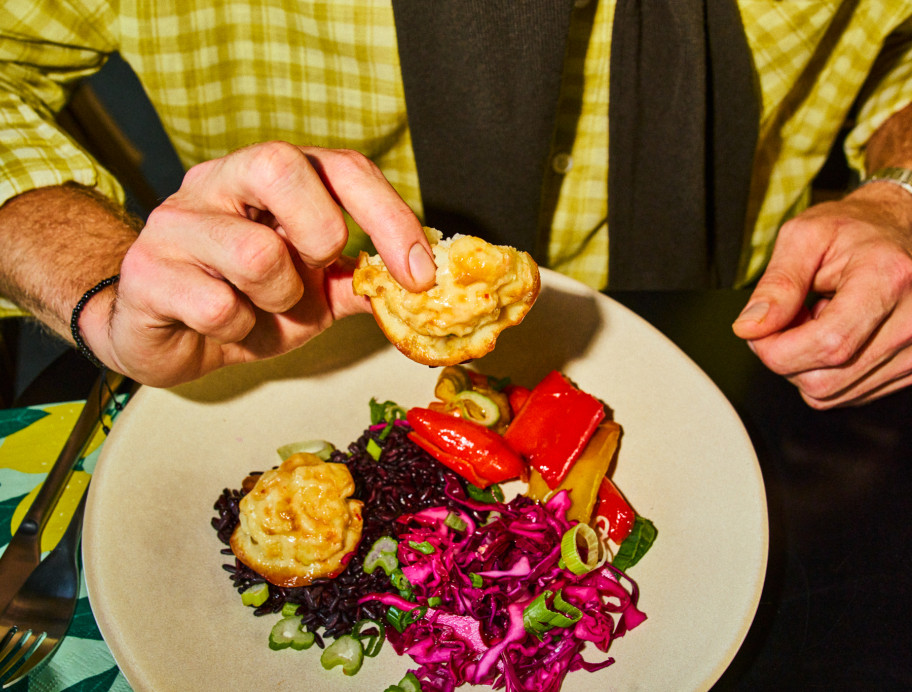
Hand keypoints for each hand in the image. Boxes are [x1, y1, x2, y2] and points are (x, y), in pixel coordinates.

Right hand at [84, 142, 436, 386]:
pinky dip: (236, 331)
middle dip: (318, 235)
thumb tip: (421, 285)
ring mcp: (176, 222)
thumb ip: (360, 282)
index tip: (420, 274)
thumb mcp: (315, 292)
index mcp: (270, 176)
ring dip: (277, 300)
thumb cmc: (243, 300)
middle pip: (281, 165)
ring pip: (256, 254)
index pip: (340, 166)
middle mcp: (219, 181)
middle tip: (310, 273)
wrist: (163, 334)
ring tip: (258, 308)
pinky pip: (216, 307)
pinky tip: (221, 326)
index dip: (388, 216)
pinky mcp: (145, 272)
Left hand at [732, 183, 911, 407]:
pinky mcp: (911, 370)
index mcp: (887, 279)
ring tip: (818, 320)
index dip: (777, 349)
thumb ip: (776, 284)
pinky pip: (848, 394)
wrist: (899, 231)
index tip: (759, 330)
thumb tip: (750, 328)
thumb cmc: (853, 229)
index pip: (827, 345)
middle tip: (790, 317)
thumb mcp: (804, 237)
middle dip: (786, 356)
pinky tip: (836, 335)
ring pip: (832, 394)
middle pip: (825, 380)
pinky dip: (828, 370)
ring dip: (806, 364)